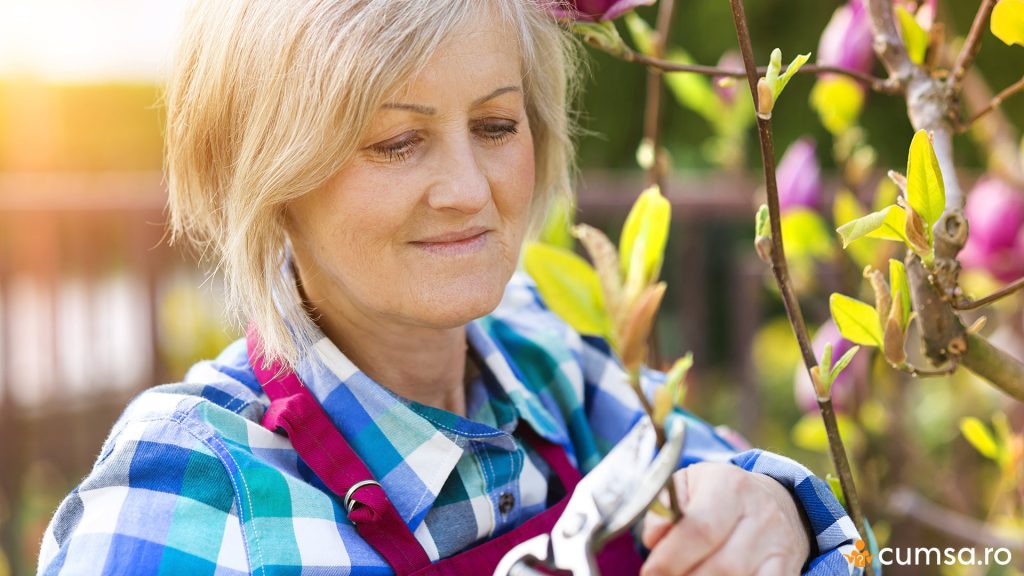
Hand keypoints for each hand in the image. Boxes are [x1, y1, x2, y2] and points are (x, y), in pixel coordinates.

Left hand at [640, 462, 811, 575]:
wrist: (771, 500)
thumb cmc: (716, 493)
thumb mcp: (685, 486)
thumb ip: (663, 510)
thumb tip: (655, 538)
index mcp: (729, 484)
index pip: (700, 528)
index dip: (671, 557)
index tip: (651, 571)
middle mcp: (760, 513)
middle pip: (721, 565)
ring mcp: (777, 544)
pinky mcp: (787, 569)